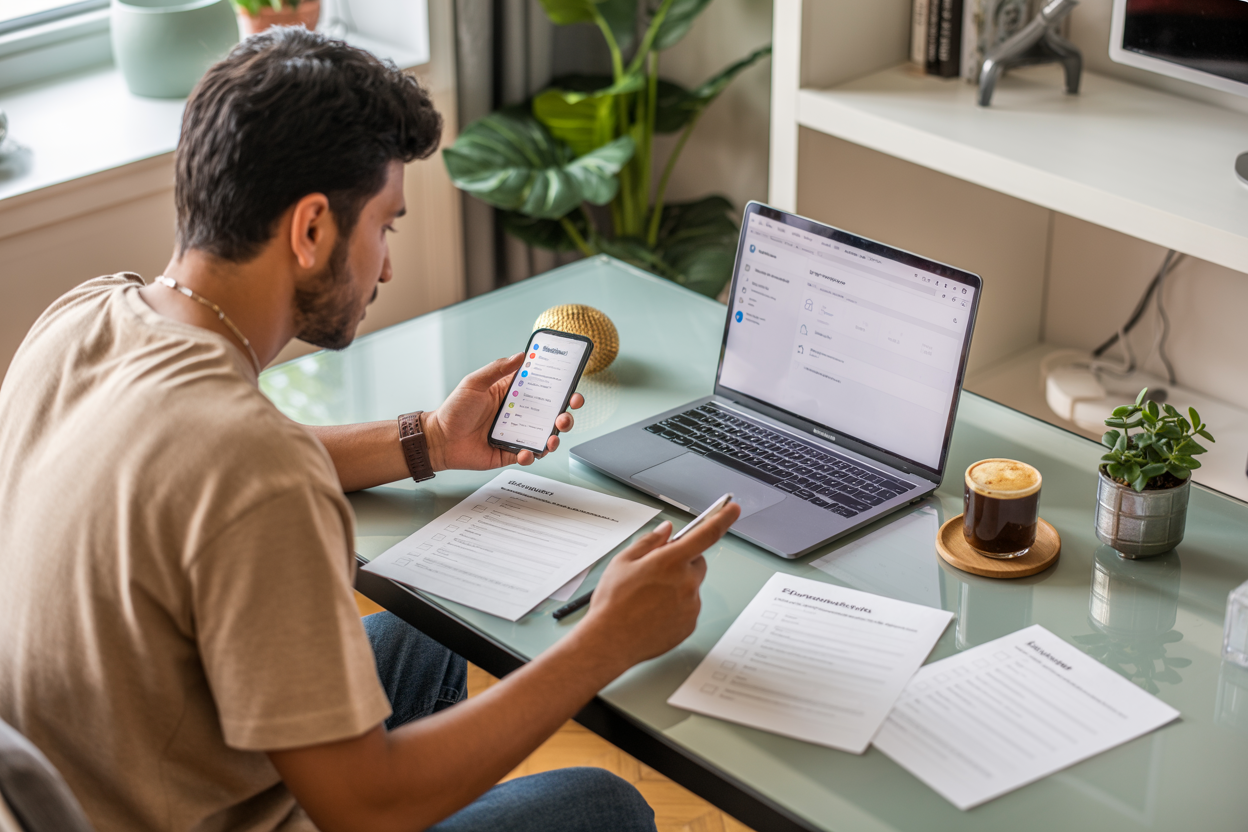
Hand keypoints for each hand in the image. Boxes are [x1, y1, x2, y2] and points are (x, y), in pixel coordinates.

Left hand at [423, 353, 583, 470]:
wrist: (439, 440)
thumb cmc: (454, 410)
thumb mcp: (474, 383)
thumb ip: (497, 369)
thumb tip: (521, 355)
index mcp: (513, 395)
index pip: (543, 389)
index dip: (561, 387)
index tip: (572, 385)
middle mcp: (519, 414)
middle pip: (551, 414)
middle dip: (566, 414)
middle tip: (567, 413)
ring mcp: (516, 435)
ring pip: (545, 436)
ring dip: (554, 437)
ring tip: (552, 438)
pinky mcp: (510, 453)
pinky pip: (528, 456)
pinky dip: (531, 455)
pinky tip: (526, 453)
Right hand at [580, 502, 741, 670]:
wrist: (610, 642)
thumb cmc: (613, 603)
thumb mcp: (623, 562)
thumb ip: (649, 542)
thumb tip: (666, 531)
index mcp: (671, 562)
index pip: (706, 534)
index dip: (723, 518)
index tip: (733, 508)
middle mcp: (686, 582)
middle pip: (697, 562)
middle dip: (682, 562)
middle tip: (658, 572)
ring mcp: (691, 605)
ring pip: (691, 586)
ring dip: (677, 586)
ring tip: (649, 599)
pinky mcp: (690, 624)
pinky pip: (688, 607)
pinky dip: (676, 606)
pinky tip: (654, 612)